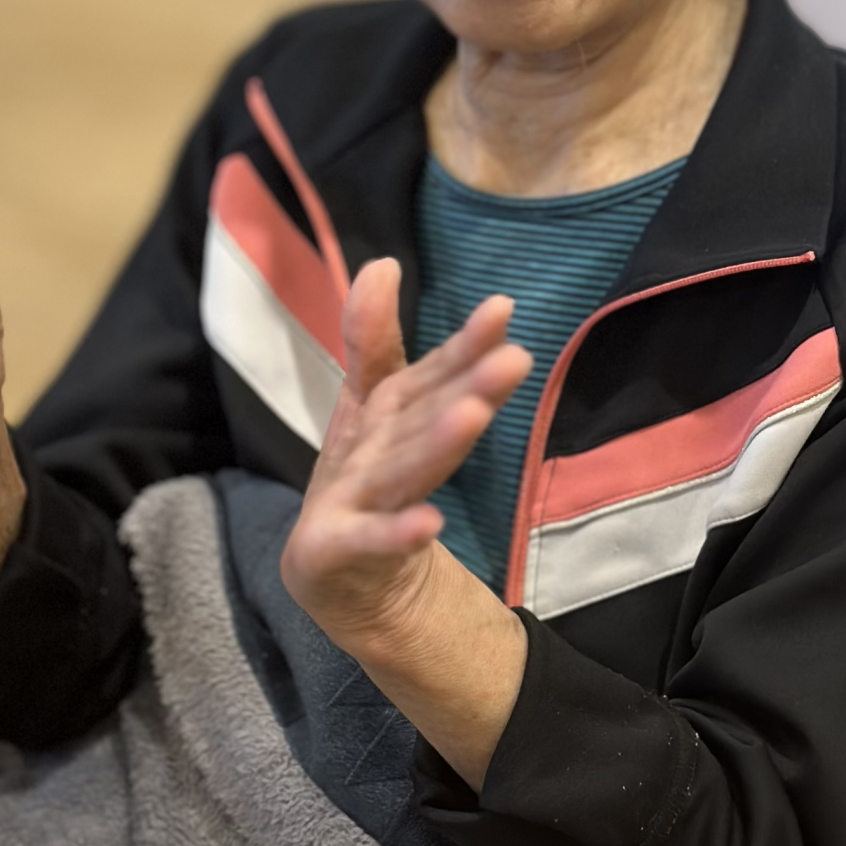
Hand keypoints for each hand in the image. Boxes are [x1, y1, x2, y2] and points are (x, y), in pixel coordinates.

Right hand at [281, 260, 532, 784]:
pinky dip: (398, 534)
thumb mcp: (378, 413)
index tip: (502, 309)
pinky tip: (430, 523)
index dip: (464, 345)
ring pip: (401, 472)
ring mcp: (347, 500)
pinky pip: (372, 541)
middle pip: (422, 418)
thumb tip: (381, 263)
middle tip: (512, 357)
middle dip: (462, 386)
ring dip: (435, 445)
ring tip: (473, 416)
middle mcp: (366, 449)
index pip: (429, 374)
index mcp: (382, 414)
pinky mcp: (333, 550)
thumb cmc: (364, 481)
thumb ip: (377, 343)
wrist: (338, 581)